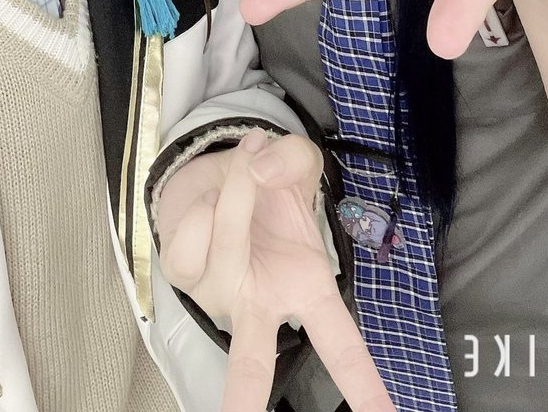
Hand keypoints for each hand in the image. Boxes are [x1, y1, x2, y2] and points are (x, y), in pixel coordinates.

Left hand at [158, 128, 394, 411]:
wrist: (219, 174)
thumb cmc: (271, 186)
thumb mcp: (298, 162)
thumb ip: (293, 160)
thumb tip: (262, 173)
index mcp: (305, 291)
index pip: (341, 348)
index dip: (365, 387)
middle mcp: (259, 303)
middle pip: (251, 363)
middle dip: (242, 400)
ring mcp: (217, 291)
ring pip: (228, 235)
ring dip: (239, 190)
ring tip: (250, 171)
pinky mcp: (182, 273)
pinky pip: (194, 227)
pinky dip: (208, 196)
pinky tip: (215, 197)